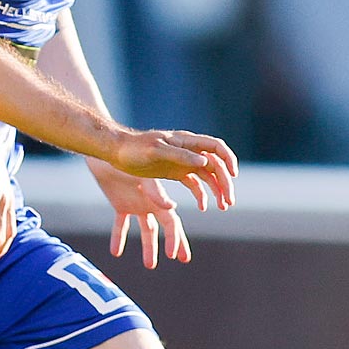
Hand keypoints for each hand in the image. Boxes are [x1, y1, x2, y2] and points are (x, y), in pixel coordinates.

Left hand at [88, 159, 189, 268]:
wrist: (108, 149)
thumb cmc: (129, 157)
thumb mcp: (144, 174)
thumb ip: (156, 191)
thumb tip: (172, 207)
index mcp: (159, 197)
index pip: (172, 221)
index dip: (176, 239)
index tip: (178, 256)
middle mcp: (151, 202)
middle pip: (164, 227)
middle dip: (173, 244)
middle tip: (181, 259)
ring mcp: (136, 204)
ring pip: (145, 229)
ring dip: (147, 247)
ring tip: (150, 266)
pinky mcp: (120, 203)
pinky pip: (121, 224)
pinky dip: (119, 237)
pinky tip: (116, 251)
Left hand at [109, 129, 237, 212]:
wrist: (115, 151)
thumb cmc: (134, 147)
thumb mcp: (156, 151)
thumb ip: (180, 156)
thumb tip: (205, 162)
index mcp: (186, 142)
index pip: (216, 147)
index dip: (228, 160)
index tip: (233, 177)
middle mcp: (188, 152)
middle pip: (215, 166)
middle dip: (225, 183)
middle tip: (229, 202)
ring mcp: (181, 162)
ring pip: (207, 177)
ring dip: (217, 190)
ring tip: (223, 207)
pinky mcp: (173, 173)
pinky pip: (193, 184)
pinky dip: (201, 195)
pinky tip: (203, 207)